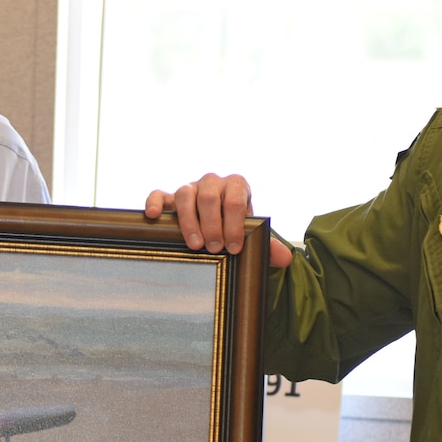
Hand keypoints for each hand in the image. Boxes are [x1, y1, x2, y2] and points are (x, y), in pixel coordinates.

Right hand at [143, 175, 292, 267]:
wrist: (215, 225)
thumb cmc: (234, 229)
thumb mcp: (250, 235)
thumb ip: (266, 245)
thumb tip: (286, 258)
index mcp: (236, 186)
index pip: (236, 200)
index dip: (235, 224)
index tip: (234, 247)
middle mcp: (213, 182)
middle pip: (210, 197)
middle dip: (214, 225)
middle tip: (215, 248)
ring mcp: (189, 188)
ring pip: (185, 195)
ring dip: (190, 221)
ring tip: (195, 245)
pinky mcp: (169, 197)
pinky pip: (159, 194)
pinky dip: (155, 203)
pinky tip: (154, 217)